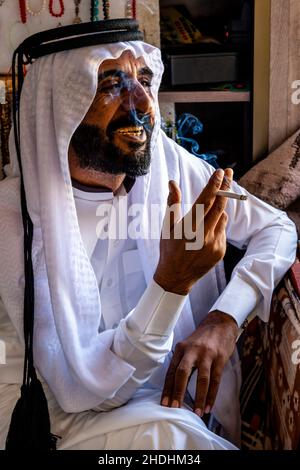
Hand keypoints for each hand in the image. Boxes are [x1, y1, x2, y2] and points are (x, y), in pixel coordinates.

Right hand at [153, 168, 232, 294]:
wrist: (176, 277)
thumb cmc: (169, 249)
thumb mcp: (167, 226)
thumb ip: (172, 203)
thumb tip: (173, 183)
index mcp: (189, 227)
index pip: (205, 200)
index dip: (214, 184)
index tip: (220, 172)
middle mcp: (204, 234)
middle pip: (219, 205)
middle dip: (225, 187)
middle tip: (229, 173)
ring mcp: (214, 244)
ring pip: (222, 217)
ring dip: (218, 209)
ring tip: (207, 212)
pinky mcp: (220, 251)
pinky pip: (222, 230)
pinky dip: (217, 225)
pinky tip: (205, 232)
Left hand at [161, 310, 237, 416]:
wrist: (220, 324)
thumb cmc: (202, 339)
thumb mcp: (188, 347)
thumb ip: (182, 363)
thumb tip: (175, 388)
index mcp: (181, 348)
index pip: (171, 371)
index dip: (167, 388)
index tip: (164, 403)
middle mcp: (192, 351)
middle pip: (182, 373)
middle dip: (178, 391)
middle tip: (175, 408)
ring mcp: (207, 354)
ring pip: (202, 379)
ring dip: (199, 398)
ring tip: (197, 413)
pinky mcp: (220, 358)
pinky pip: (216, 380)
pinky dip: (212, 395)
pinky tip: (209, 406)